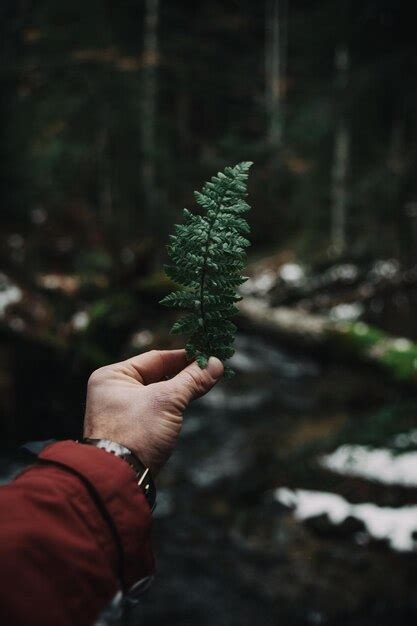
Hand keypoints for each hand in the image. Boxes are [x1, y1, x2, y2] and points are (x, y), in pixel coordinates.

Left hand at [84, 350, 222, 473]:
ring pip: (158, 393)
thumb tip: (217, 363)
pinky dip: (173, 406)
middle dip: (185, 373)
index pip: (155, 358)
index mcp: (112, 376)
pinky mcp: (131, 430)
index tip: (209, 354)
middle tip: (212, 368)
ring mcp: (121, 412)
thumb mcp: (167, 401)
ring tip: (206, 383)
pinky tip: (190, 402)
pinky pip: (156, 410)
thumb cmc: (136, 433)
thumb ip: (192, 380)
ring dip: (181, 390)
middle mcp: (113, 391)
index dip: (184, 356)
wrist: (118, 480)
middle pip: (157, 375)